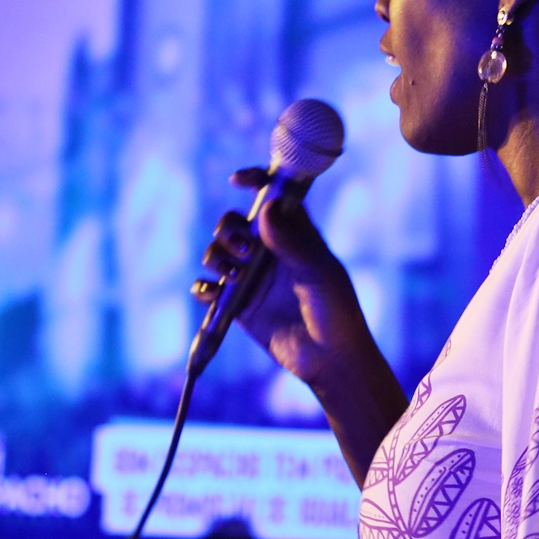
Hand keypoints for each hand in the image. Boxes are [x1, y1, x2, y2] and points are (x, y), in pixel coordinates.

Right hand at [194, 168, 375, 385]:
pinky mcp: (237, 304)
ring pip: (217, 253)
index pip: (272, 197)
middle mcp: (269, 252)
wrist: (330, 358)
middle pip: (233, 224)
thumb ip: (291, 242)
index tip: (237, 180)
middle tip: (242, 249)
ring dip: (215, 257)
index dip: (254, 181)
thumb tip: (265, 208)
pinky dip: (203, 287)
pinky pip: (208, 288)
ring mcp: (251, 277)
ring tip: (232, 275)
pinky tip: (212, 292)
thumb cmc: (336, 310)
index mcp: (295, 235)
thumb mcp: (318, 272)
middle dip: (227, 229)